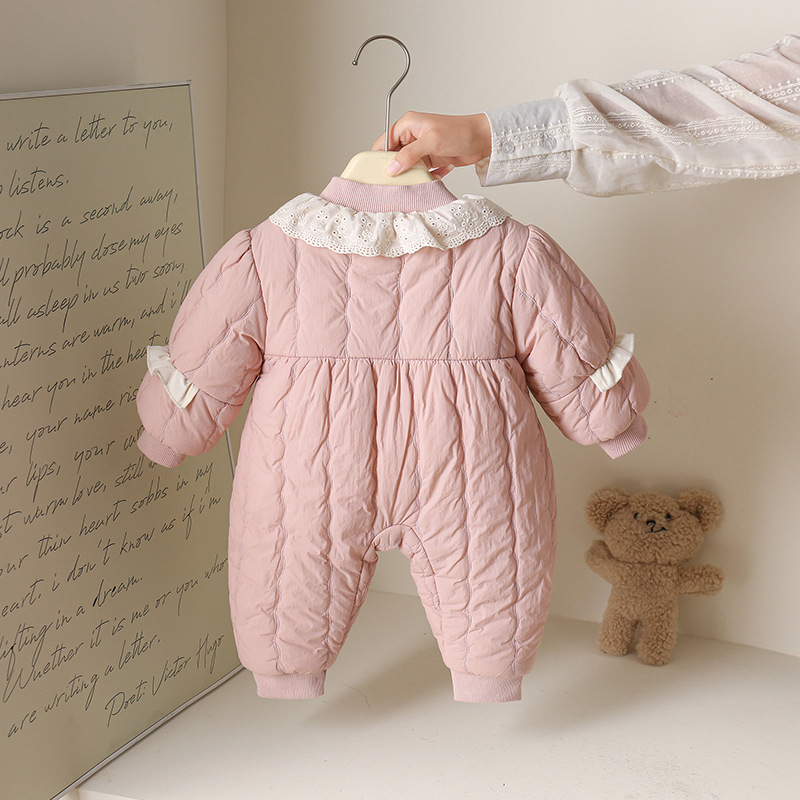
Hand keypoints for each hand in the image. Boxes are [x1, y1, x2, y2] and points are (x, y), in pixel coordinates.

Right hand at [371, 112, 491, 178]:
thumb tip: (392, 168)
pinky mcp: (431, 159)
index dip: (379, 157)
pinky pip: (420, 172)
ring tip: (412, 184)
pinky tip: (429, 181)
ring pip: (407, 167)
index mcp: (408, 125)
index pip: (384, 141)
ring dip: (410, 176)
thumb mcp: (431, 142)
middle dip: (395, 170)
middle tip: (394, 183)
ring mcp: (422, 149)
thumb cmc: (460, 132)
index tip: (377, 173)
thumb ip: (410, 155)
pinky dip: (423, 178)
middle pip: (394, 156)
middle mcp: (412, 136)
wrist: (483, 139)